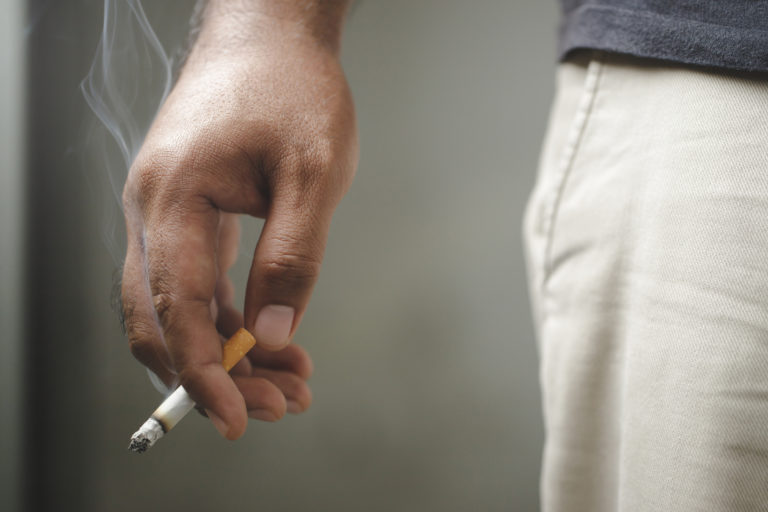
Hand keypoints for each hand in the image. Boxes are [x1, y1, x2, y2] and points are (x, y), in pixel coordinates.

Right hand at [120, 3, 356, 439]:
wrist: (269, 34)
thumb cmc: (291, 88)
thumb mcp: (312, 174)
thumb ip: (290, 257)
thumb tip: (273, 333)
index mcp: (174, 200)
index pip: (176, 311)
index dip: (205, 374)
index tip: (238, 418)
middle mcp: (153, 212)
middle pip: (166, 320)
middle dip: (219, 373)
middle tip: (281, 404)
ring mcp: (164, 212)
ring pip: (180, 307)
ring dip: (229, 351)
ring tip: (290, 378)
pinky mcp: (185, 212)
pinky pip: (195, 282)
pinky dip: (229, 318)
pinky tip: (271, 337)